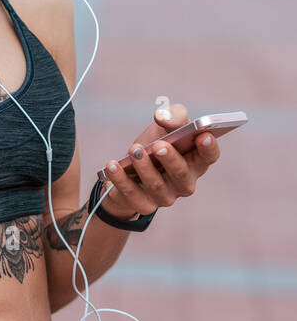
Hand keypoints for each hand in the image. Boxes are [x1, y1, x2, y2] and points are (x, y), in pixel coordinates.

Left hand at [101, 98, 220, 220]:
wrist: (128, 169)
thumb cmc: (154, 144)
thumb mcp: (165, 126)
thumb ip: (172, 116)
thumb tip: (163, 116)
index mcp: (195, 161)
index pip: (209, 157)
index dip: (209, 148)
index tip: (203, 135)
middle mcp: (184, 182)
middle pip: (182, 174)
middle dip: (170, 159)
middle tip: (159, 145)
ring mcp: (165, 196)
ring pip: (156, 185)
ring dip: (144, 167)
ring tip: (134, 150)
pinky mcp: (144, 205)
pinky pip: (132, 194)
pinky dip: (121, 179)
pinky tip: (111, 165)